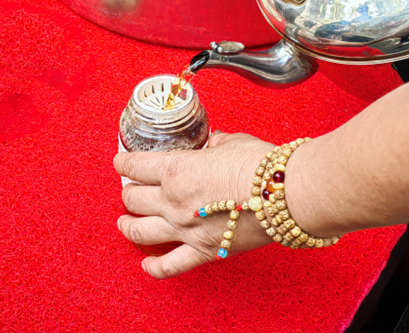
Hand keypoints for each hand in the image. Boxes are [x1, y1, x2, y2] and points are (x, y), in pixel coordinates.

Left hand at [114, 132, 272, 277]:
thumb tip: (212, 144)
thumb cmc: (261, 166)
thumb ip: (214, 144)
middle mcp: (173, 201)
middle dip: (128, 191)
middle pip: (133, 198)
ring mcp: (185, 229)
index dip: (124, 163)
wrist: (287, 193)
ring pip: (140, 231)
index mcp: (177, 169)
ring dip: (127, 225)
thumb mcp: (232, 141)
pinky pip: (169, 265)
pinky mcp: (203, 250)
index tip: (121, 162)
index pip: (136, 166)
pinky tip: (146, 264)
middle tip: (130, 187)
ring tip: (124, 222)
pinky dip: (153, 267)